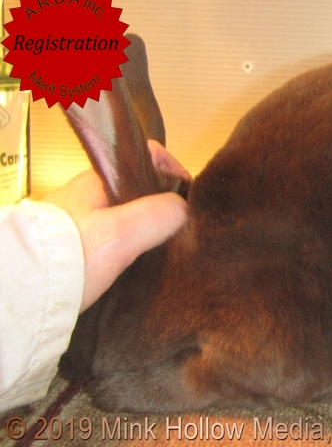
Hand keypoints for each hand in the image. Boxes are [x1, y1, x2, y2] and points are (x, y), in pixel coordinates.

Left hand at [44, 141, 189, 312]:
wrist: (23, 292)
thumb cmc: (70, 256)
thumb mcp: (122, 233)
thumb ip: (160, 215)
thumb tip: (186, 211)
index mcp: (100, 180)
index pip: (147, 156)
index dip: (174, 170)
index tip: (191, 197)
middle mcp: (92, 195)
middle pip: (142, 189)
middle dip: (167, 205)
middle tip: (186, 229)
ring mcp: (85, 221)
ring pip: (131, 215)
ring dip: (152, 229)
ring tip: (170, 250)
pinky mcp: (82, 248)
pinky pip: (118, 239)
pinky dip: (136, 247)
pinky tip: (145, 265)